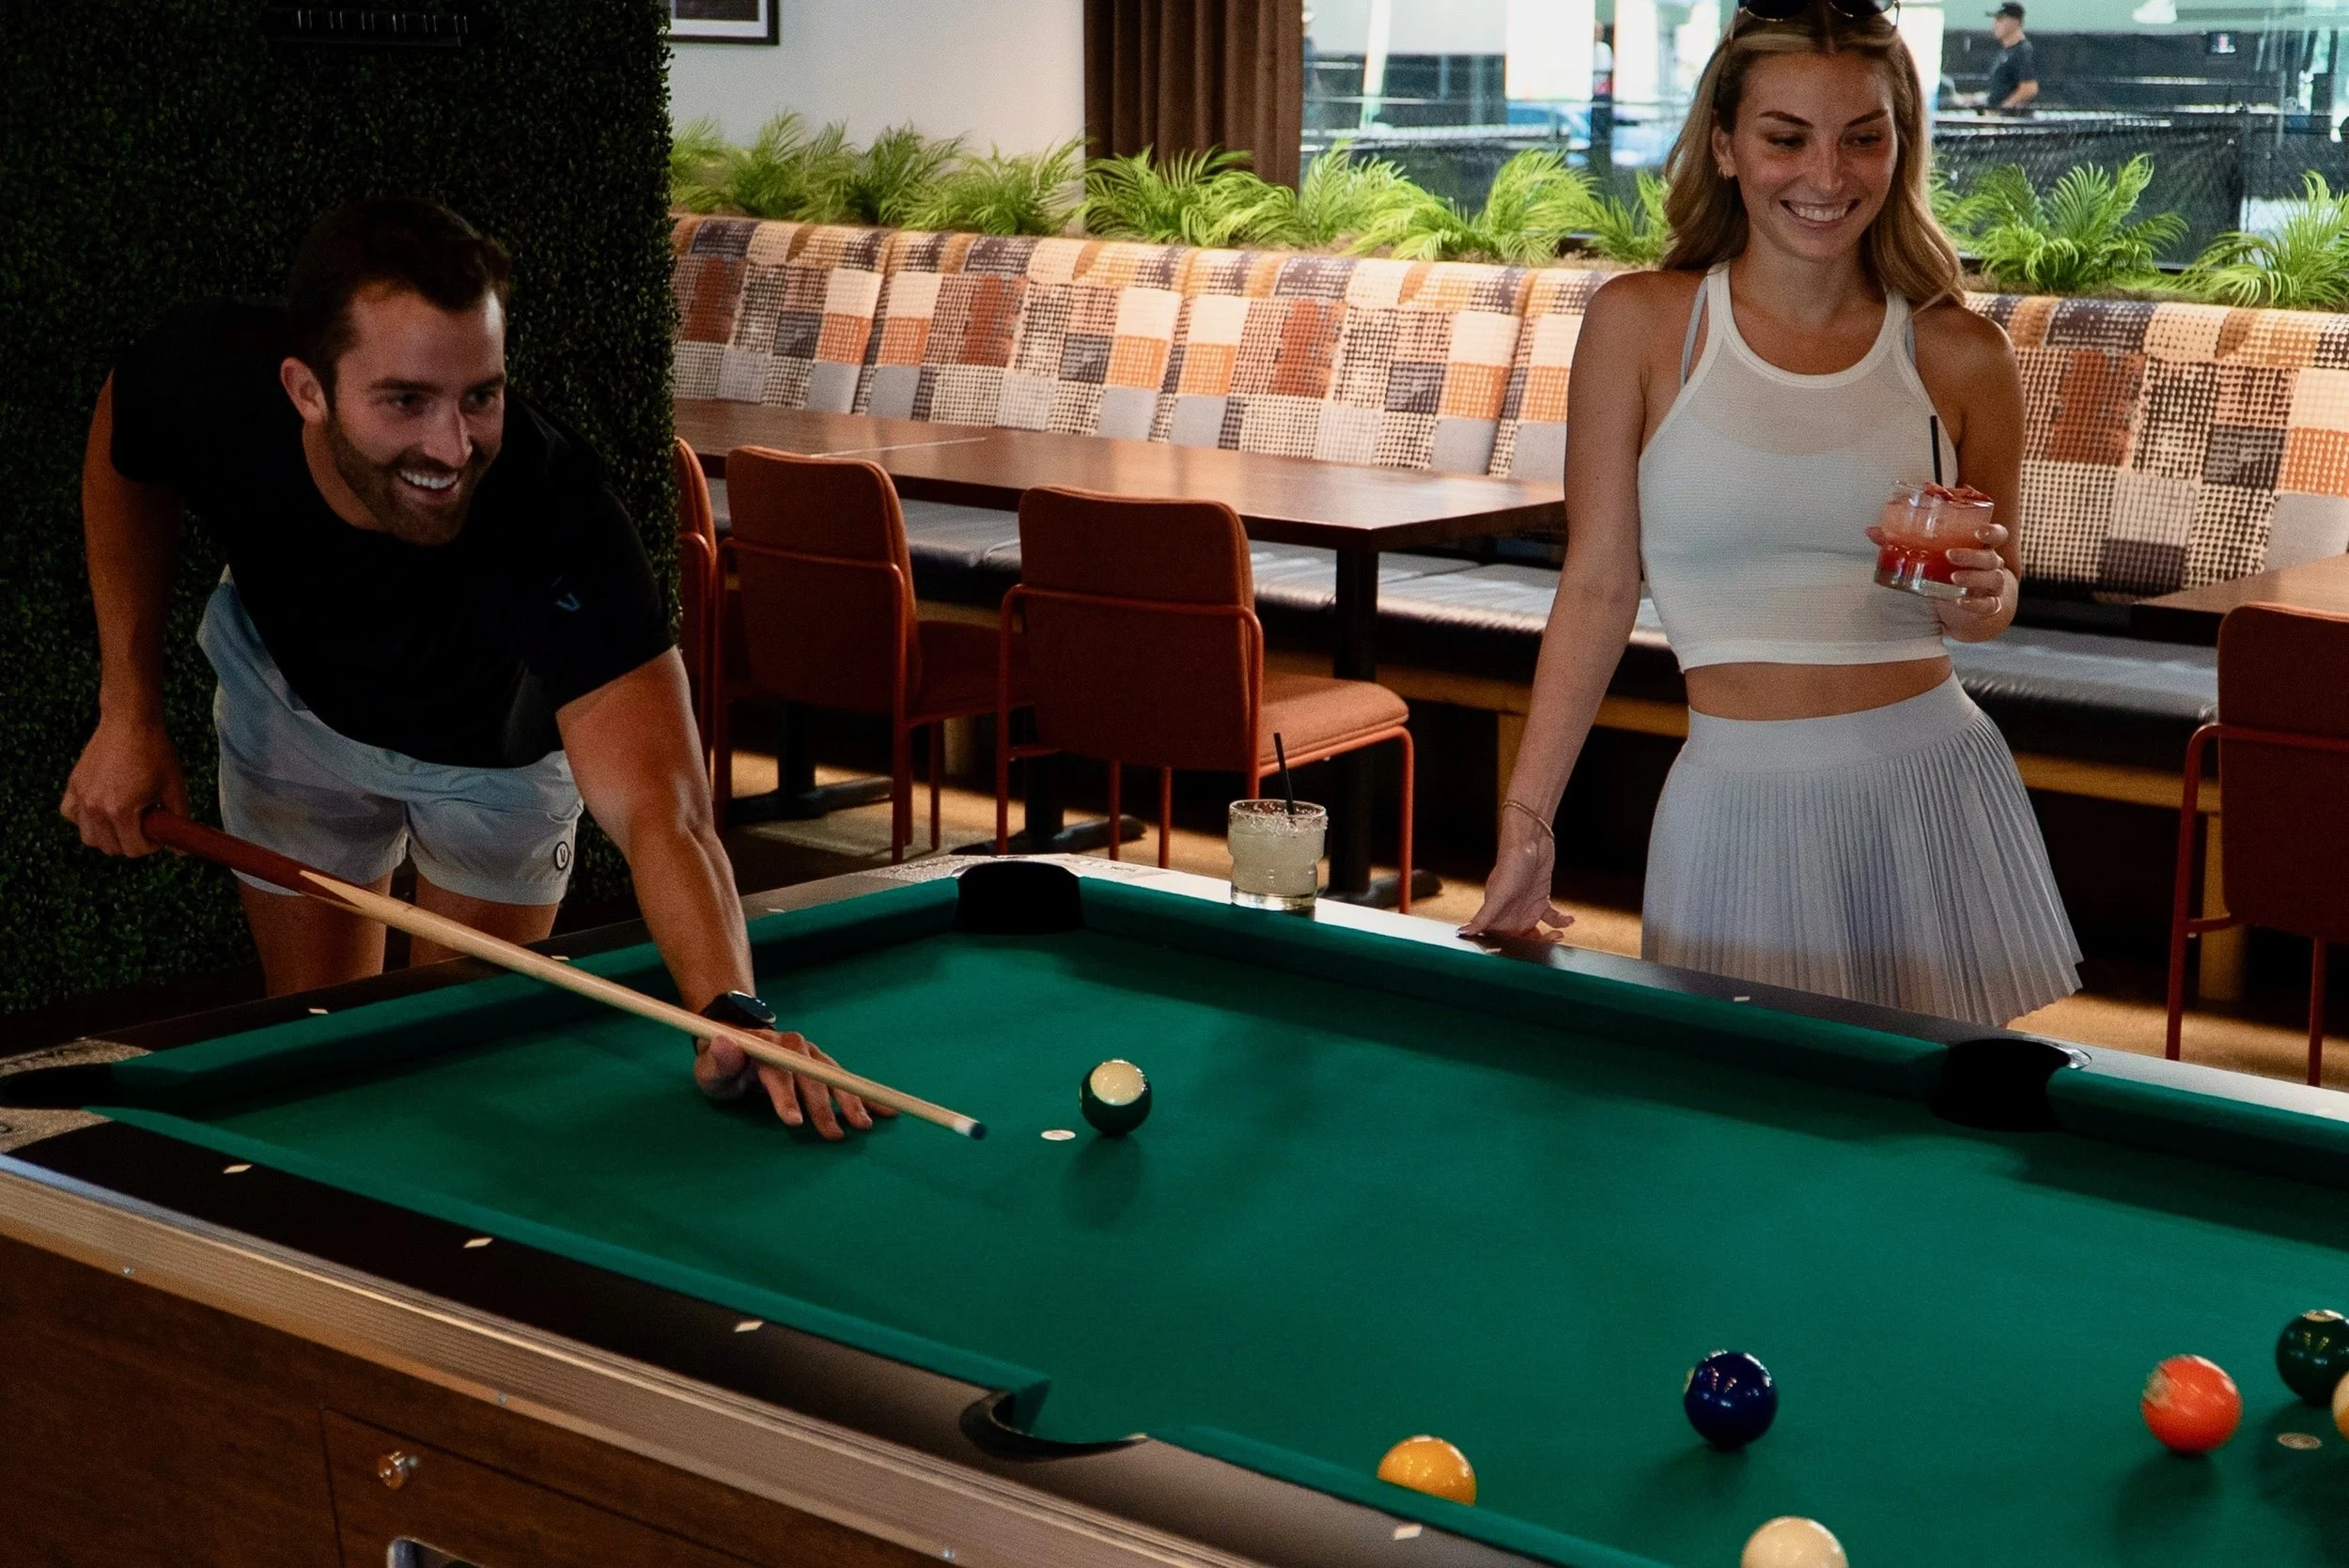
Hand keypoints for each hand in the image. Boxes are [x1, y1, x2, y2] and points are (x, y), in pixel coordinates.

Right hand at [60, 712, 186, 855]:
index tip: (159, 833)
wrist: (130, 721)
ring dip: (107, 836)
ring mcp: (81, 796)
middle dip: (131, 843)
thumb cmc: (156, 752)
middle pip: (110, 848)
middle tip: (145, 826)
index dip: (151, 846)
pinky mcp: (73, 784)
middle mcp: (95, 808)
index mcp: (121, 811)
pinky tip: (101, 809)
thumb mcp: (174, 787)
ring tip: (124, 820)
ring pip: (88, 837)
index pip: (133, 849)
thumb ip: (178, 820)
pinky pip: (70, 814)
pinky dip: (84, 819)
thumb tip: (182, 850)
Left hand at [694, 1027, 895, 1139]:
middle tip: (834, 1135)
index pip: (778, 1071)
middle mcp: (792, 1045)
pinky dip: (866, 1094)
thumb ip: (718, 1060)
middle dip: (824, 1107)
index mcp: (765, 1046)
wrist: (738, 1043)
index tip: (794, 1122)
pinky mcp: (822, 1063)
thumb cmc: (723, 1064)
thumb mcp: (710, 1067)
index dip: (787, 1096)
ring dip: (850, 1100)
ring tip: (863, 1125)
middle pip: (811, 1075)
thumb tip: (724, 1042)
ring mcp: (810, 1053)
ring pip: (833, 1075)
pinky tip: (886, 1108)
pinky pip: (846, 1079)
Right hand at [1460, 812, 1573, 940]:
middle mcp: (1510, 915)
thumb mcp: (1497, 894)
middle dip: (1536, 944)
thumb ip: (1483, 916)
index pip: (1502, 940)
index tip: (1527, 953)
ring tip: (1559, 934)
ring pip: (1538, 932)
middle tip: (1549, 942)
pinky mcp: (1541, 900)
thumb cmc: (1509, 865)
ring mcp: (1527, 908)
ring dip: (1549, 936)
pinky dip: (1561, 920)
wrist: (1530, 843)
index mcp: (1496, 916)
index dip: (1514, 949)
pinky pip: (1552, 918)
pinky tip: (1569, 919)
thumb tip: (1463, 932)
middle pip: (1522, 939)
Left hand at [1866, 522, 2015, 637]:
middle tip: (1950, 555)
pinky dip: (1974, 603)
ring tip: (1953, 577)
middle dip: (1972, 555)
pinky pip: (1987, 605)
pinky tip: (1960, 602)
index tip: (1979, 531)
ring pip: (1992, 578)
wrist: (1964, 605)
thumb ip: (1904, 543)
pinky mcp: (1987, 606)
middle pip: (1990, 557)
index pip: (1996, 535)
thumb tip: (1871, 531)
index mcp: (1980, 548)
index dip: (1992, 531)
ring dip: (1973, 577)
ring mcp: (1991, 587)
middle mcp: (1991, 565)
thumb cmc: (1948, 572)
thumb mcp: (1931, 558)